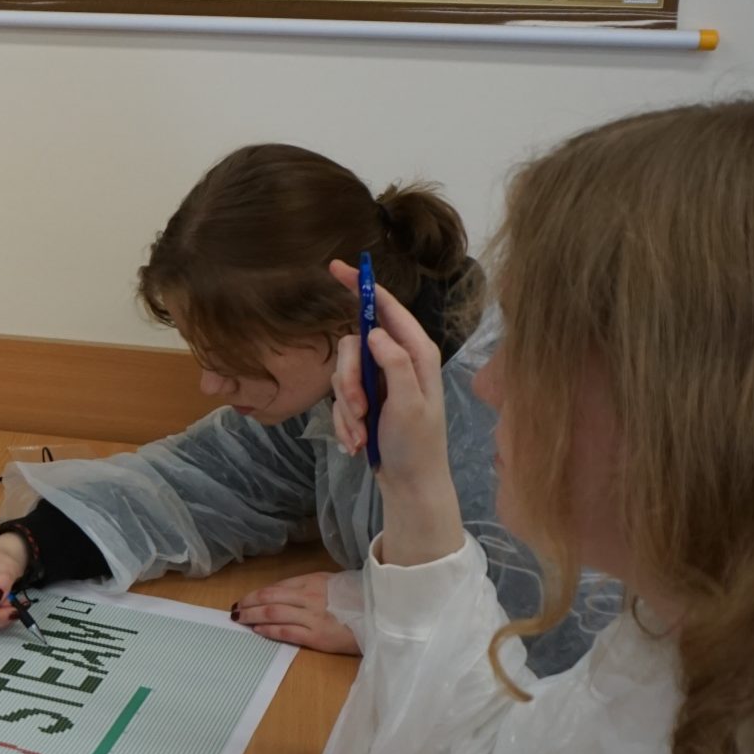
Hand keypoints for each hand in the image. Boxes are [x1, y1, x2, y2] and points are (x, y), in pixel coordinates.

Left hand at [231, 570, 358, 653]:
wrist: (383, 616)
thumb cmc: (360, 600)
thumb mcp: (335, 584)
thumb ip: (312, 588)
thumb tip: (287, 595)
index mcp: (314, 581)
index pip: (277, 587)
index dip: (257, 594)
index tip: (245, 599)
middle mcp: (310, 596)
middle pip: (270, 598)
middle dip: (249, 604)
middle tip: (234, 610)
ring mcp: (312, 616)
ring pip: (273, 613)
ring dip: (252, 616)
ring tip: (240, 619)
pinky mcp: (317, 636)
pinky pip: (286, 632)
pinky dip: (268, 631)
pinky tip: (257, 631)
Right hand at [328, 260, 465, 566]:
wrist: (411, 485)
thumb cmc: (417, 446)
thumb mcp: (409, 404)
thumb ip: (394, 364)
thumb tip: (373, 332)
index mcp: (417, 354)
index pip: (386, 308)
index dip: (362, 286)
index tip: (336, 268)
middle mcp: (398, 360)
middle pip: (353, 346)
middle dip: (346, 380)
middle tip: (357, 409)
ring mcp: (380, 380)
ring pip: (342, 374)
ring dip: (345, 409)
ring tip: (361, 435)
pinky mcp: (366, 399)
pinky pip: (340, 399)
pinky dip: (344, 422)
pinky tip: (358, 442)